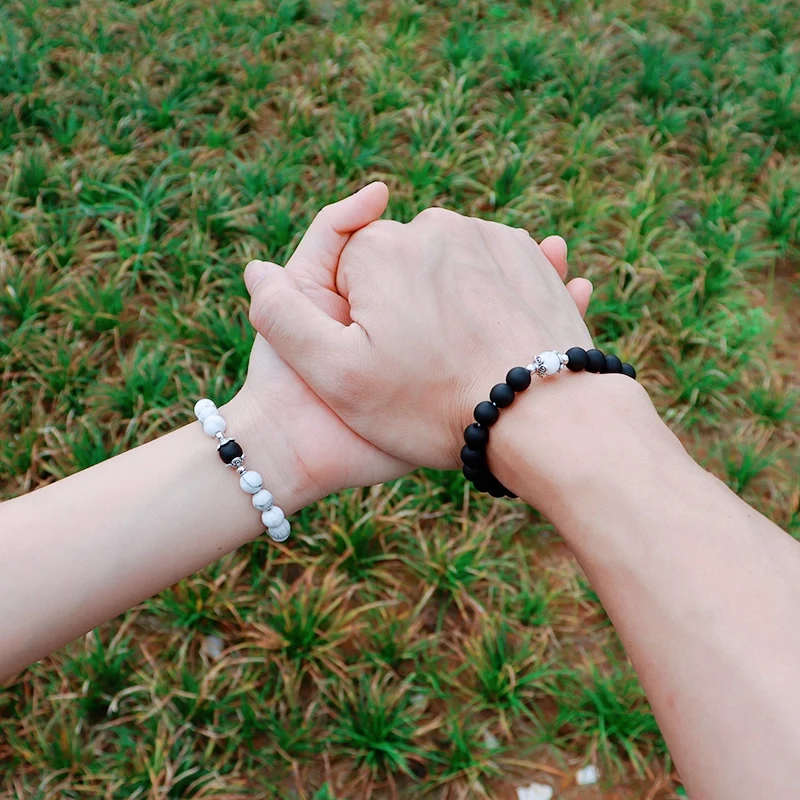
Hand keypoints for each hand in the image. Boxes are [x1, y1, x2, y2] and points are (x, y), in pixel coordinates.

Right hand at [244, 186, 593, 470]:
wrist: (542, 416)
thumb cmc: (430, 403)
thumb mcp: (335, 375)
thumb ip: (281, 317)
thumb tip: (256, 268)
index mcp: (380, 249)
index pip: (351, 276)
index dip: (360, 326)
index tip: (384, 363)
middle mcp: (434, 226)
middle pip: (399, 269)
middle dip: (403, 311)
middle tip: (426, 367)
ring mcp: (489, 235)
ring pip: (445, 271)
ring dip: (446, 307)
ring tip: (463, 359)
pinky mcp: (528, 254)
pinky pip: (490, 272)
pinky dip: (486, 302)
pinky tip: (492, 341)